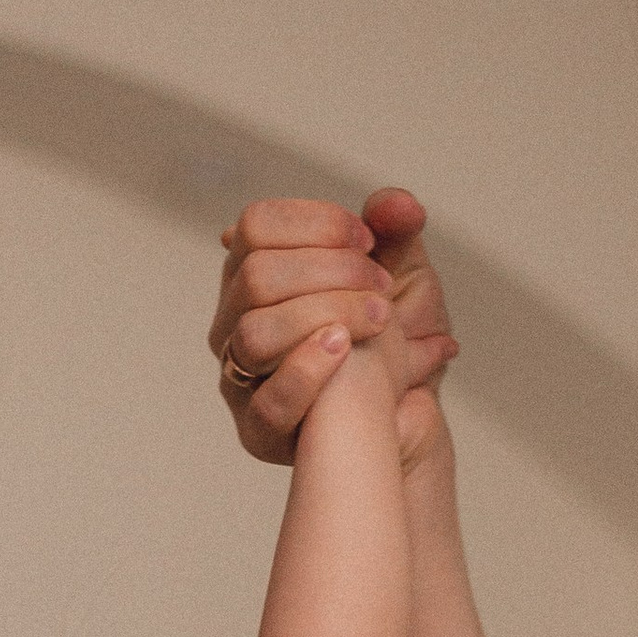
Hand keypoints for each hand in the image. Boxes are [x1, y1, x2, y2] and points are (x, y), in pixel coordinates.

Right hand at [212, 188, 454, 464]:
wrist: (403, 414)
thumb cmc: (391, 339)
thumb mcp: (403, 276)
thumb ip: (398, 232)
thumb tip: (395, 205)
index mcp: (253, 273)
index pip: (255, 225)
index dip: (315, 223)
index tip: (368, 240)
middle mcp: (234, 322)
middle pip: (255, 275)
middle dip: (330, 271)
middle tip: (381, 286)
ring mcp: (239, 377)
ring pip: (255, 333)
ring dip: (323, 316)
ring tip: (376, 319)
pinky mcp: (258, 432)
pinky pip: (267, 403)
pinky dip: (307, 370)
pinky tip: (345, 350)